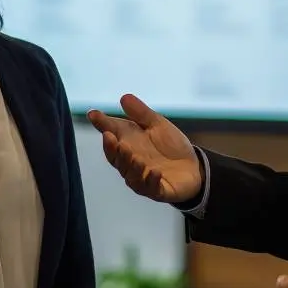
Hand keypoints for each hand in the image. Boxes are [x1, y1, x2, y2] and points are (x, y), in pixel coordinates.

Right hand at [87, 94, 201, 202]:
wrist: (194, 166)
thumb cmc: (170, 145)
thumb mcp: (157, 124)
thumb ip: (141, 113)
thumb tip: (124, 97)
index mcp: (129, 146)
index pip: (112, 137)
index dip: (102, 126)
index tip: (93, 115)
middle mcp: (132, 164)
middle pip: (117, 159)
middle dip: (112, 150)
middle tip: (110, 137)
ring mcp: (144, 178)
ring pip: (131, 176)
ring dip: (130, 166)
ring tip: (134, 157)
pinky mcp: (159, 190)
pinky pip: (152, 188)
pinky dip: (151, 181)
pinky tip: (154, 172)